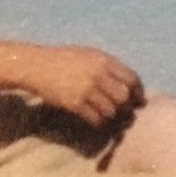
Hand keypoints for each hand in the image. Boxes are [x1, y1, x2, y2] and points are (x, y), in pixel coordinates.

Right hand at [26, 46, 142, 125]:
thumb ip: (109, 66)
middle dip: (127, 106)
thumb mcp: (89, 55)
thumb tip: (130, 85)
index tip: (138, 100)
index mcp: (103, 60)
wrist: (37, 66)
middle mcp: (97, 74)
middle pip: (124, 97)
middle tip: (125, 111)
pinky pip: (96, 119)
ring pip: (111, 111)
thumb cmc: (64, 59)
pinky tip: (95, 119)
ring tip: (108, 115)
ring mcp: (86, 90)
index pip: (131, 79)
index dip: (138, 92)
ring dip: (111, 116)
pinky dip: (99, 122)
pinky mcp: (74, 104)